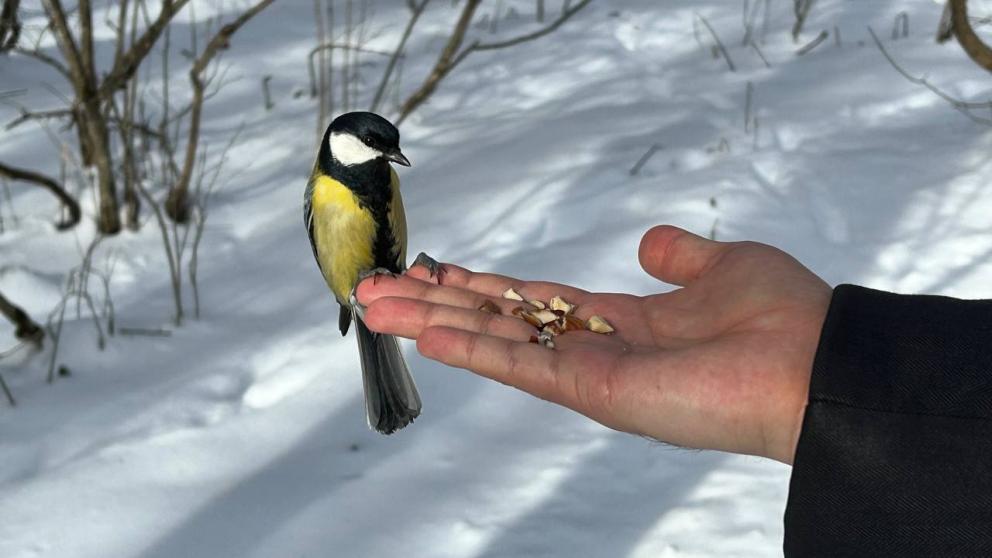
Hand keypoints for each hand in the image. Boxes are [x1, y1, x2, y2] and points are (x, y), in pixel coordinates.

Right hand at [356, 226, 831, 463]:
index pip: (530, 302)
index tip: (432, 270)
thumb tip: (649, 242)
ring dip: (432, 322)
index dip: (479, 286)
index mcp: (618, 323)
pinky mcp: (594, 390)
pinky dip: (472, 348)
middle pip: (496, 321)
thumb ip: (677, 256)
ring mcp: (588, 375)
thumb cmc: (779, 314)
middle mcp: (592, 351)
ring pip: (493, 343)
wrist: (814, 360)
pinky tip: (426, 331)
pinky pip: (521, 367)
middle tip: (373, 289)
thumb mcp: (720, 265)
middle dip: (434, 303)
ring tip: (375, 305)